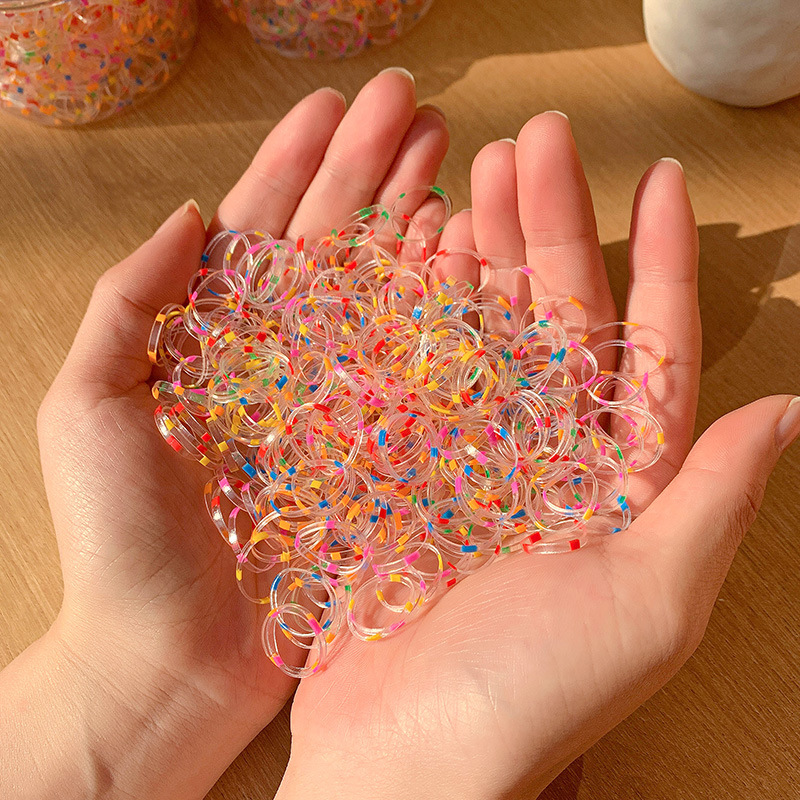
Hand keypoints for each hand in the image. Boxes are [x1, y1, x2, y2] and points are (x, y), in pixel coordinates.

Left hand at [0, 69, 448, 799]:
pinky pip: (415, 369)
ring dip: (413, 223)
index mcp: (215, 339)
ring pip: (382, 294)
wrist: (170, 661)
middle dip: (371, 171)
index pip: (264, 230)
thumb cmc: (120, 542)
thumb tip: (191, 214)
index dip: (300, 161)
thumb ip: (132, 304)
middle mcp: (284, 359)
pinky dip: (440, 310)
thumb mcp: (89, 408)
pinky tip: (465, 258)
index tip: (338, 102)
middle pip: (334, 247)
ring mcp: (337, 402)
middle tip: (416, 107)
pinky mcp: (377, 449)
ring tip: (452, 161)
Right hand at [276, 113, 799, 798]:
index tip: (658, 180)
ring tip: (474, 179)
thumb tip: (791, 408)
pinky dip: (415, 313)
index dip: (657, 261)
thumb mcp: (647, 603)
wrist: (403, 761)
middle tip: (535, 143)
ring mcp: (470, 457)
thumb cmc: (531, 695)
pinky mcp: (404, 467)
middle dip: (551, 227)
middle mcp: (547, 459)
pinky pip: (414, 374)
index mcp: (618, 485)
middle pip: (556, 320)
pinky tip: (416, 256)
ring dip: (483, 254)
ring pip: (482, 332)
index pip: (649, 350)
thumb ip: (711, 503)